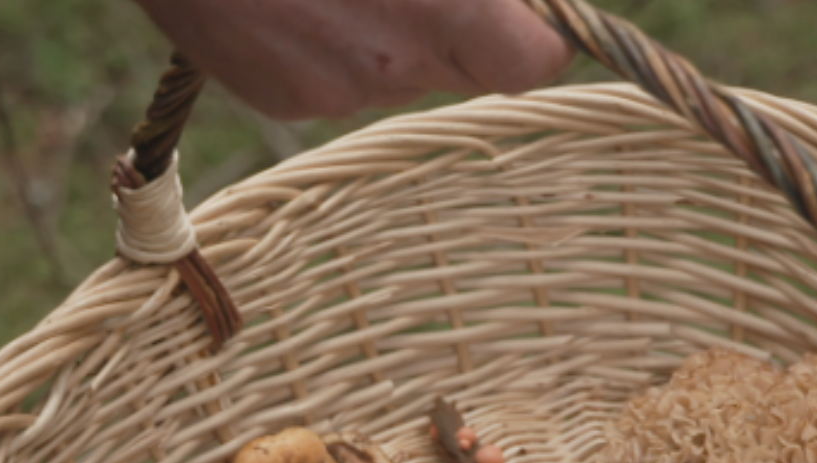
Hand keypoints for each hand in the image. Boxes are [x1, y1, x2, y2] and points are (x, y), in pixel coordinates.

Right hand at [134, 0, 570, 120]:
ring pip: (401, 72)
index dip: (536, 31)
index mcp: (441, 8)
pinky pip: (339, 80)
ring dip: (394, 28)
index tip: (519, 6)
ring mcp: (330, 90)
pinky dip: (334, 41)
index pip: (535, 62)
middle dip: (465, 24)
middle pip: (471, 69)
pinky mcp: (280, 98)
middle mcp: (391, 64)